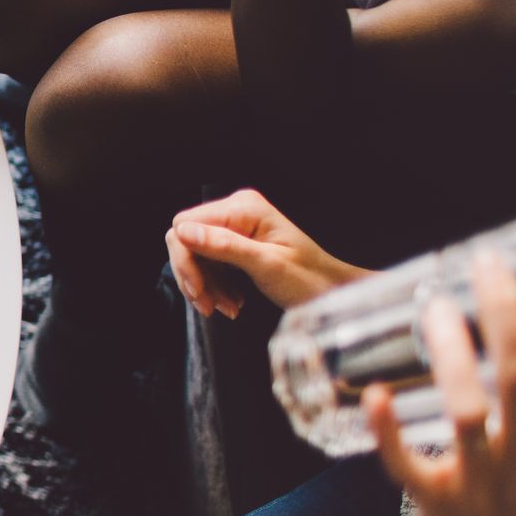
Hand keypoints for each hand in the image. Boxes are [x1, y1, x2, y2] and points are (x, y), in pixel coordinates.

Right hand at [165, 189, 365, 316]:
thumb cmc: (309, 279)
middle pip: (185, 240)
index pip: (186, 225)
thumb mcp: (267, 265)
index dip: (185, 259)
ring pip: (194, 255)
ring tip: (225, 307)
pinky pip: (208, 262)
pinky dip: (213, 285)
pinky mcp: (235, 243)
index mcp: (243, 208)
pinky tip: (230, 301)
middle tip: (208, 305)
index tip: (197, 290)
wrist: (332, 292)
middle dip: (194, 276)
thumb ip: (225, 246)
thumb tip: (183, 232)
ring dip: (204, 285)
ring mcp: (235, 227)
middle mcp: (236, 211)